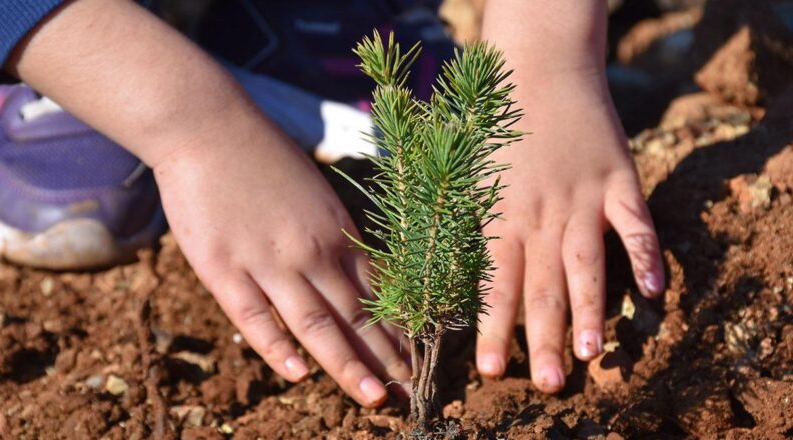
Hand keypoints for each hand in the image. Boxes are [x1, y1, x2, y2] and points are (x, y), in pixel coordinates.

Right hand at [153, 114, 409, 406]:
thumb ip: (332, 235)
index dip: (398, 331)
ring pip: (316, 323)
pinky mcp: (224, 268)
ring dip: (348, 364)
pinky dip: (278, 347)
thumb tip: (353, 273)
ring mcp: (268, 261)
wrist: (207, 126)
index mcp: (336, 231)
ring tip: (375, 398)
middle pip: (355, 315)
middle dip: (386, 359)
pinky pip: (255, 316)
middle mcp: (311, 250)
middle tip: (412, 396)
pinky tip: (298, 374)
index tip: (419, 361)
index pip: (377, 292)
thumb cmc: (263, 156)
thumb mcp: (314, 192)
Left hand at [475, 68, 664, 391]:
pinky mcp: (618, 180)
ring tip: (594, 355)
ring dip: (592, 311)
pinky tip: (654, 290)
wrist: (536, 67)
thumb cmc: (491, 125)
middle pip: (542, 286)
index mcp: (499, 216)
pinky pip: (636, 223)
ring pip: (587, 264)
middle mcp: (541, 215)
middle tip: (548, 384)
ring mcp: (583, 199)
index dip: (492, 328)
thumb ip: (466, 224)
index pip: (494, 284)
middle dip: (543, 339)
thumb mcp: (466, 174)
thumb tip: (451, 277)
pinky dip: (647, 254)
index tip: (491, 371)